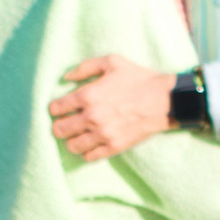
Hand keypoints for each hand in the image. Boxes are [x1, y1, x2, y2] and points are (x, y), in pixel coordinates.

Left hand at [49, 53, 172, 161]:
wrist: (165, 100)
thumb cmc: (138, 79)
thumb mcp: (112, 62)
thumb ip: (85, 67)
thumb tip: (66, 76)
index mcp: (88, 95)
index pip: (56, 108)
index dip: (55, 108)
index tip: (60, 108)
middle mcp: (92, 117)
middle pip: (59, 130)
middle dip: (59, 125)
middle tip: (66, 122)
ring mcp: (103, 134)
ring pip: (72, 146)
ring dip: (72, 139)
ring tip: (78, 134)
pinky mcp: (114, 147)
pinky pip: (89, 156)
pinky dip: (86, 151)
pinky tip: (91, 142)